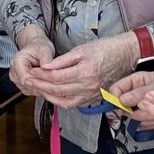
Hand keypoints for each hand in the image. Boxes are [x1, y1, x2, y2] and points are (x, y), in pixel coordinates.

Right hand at [8, 28, 55, 94]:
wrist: (35, 47)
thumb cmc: (38, 47)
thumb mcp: (44, 49)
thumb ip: (45, 59)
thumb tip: (47, 68)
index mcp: (17, 62)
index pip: (26, 79)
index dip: (39, 82)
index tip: (51, 81)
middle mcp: (14, 72)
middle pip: (28, 86)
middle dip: (42, 86)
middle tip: (55, 83)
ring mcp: (17, 80)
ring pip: (30, 90)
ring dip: (42, 88)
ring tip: (51, 82)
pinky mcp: (22, 85)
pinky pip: (32, 91)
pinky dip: (41, 89)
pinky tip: (47, 83)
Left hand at [24, 32, 138, 107]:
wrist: (125, 55)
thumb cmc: (106, 48)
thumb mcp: (82, 49)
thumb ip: (62, 60)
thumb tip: (45, 66)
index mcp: (85, 72)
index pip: (56, 77)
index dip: (41, 75)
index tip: (32, 71)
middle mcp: (89, 86)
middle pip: (58, 90)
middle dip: (40, 86)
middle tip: (29, 81)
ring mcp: (92, 94)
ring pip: (64, 101)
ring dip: (48, 96)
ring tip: (38, 89)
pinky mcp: (94, 98)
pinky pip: (74, 104)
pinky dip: (61, 101)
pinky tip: (53, 95)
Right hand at [106, 71, 153, 127]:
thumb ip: (140, 93)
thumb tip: (121, 99)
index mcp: (138, 81)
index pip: (117, 88)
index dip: (115, 97)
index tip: (117, 106)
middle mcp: (140, 92)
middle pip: (124, 104)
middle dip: (132, 109)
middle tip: (143, 110)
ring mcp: (146, 104)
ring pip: (135, 114)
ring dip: (143, 116)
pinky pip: (145, 121)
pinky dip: (150, 122)